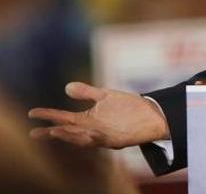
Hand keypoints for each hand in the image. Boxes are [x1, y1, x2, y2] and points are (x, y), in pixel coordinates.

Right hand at [28, 82, 169, 148]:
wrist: (152, 114)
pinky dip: (92, 138)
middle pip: (68, 132)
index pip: (63, 118)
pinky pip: (101, 141)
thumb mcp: (105, 96)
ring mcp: (103, 135)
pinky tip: (86, 133)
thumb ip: (87, 92)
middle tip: (34, 133)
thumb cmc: (128, 107)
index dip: (48, 115)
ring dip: (69, 137)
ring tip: (54, 131)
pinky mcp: (116, 139)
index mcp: (87, 119)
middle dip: (52, 133)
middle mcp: (91, 129)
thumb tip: (66, 87)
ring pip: (81, 139)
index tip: (32, 112)